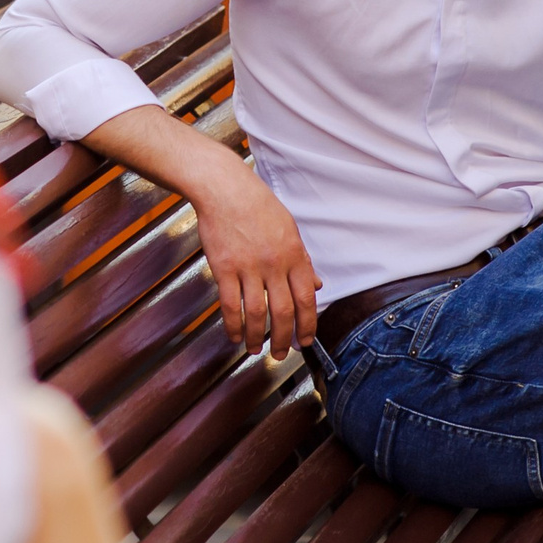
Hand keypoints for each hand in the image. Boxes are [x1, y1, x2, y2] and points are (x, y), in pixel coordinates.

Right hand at [190, 160, 321, 359]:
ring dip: (258, 337)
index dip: (308, 324)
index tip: (305, 340)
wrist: (225, 188)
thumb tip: (318, 284)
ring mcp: (248, 267)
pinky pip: (231, 305)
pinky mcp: (224, 268)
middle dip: (284, 339)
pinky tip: (235, 336)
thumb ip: (303, 260)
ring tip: (256, 349)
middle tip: (280, 354)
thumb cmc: (257, 205)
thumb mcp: (289, 229)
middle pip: (283, 312)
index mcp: (294, 254)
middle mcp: (274, 263)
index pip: (307, 298)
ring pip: (257, 313)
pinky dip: (233, 325)